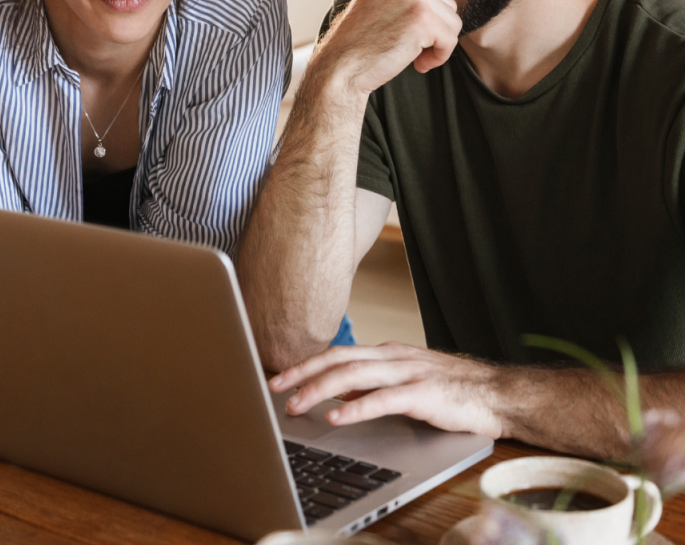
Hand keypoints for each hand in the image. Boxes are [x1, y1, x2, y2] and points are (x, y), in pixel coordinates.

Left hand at [269, 341, 502, 438]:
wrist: (498, 393)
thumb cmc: (452, 390)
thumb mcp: (407, 382)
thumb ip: (375, 385)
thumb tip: (340, 395)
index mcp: (388, 353)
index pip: (339, 354)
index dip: (307, 364)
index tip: (280, 377)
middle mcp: (393, 357)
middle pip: (339, 360)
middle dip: (303, 373)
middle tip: (275, 388)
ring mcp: (408, 373)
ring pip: (354, 376)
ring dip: (320, 390)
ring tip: (296, 404)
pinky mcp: (423, 394)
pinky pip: (384, 399)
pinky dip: (356, 408)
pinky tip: (337, 418)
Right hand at [315, 0, 461, 96]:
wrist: (341, 63)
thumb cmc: (364, 36)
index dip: (423, 17)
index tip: (401, 28)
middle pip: (448, 4)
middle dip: (432, 31)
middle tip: (405, 43)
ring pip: (453, 22)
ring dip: (436, 44)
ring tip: (410, 52)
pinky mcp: (423, 18)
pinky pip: (451, 40)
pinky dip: (438, 57)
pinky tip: (416, 63)